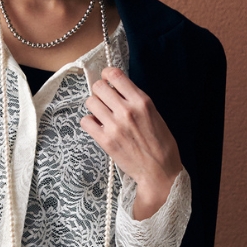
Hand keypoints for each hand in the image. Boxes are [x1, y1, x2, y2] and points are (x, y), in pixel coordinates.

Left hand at [80, 67, 182, 219]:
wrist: (159, 171)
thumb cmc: (160, 144)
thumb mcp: (154, 114)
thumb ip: (136, 100)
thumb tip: (117, 89)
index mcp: (142, 101)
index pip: (115, 75)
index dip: (107, 75)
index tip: (107, 80)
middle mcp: (127, 110)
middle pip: (98, 87)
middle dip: (100, 92)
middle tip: (105, 101)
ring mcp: (114, 126)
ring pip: (90, 102)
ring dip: (94, 107)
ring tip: (102, 116)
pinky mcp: (105, 141)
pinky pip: (85, 121)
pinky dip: (89, 123)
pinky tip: (98, 127)